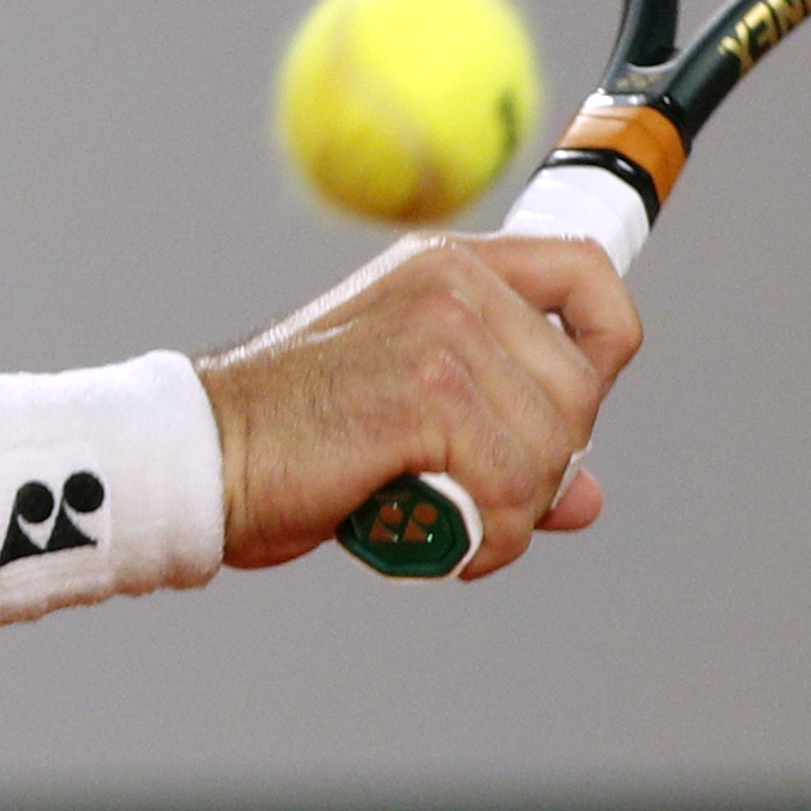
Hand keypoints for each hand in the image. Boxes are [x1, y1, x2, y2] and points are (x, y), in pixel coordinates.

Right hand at [196, 235, 640, 576]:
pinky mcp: (429, 394)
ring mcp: (443, 332)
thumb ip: (503, 439)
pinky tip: (437, 544)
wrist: (204, 456)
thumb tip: (588, 497)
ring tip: (439, 520)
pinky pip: (515, 490)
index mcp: (448, 266)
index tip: (568, 418)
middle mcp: (453, 283)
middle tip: (469, 498)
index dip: (607, 348)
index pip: (588, 271)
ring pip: (552, 452)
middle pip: (581, 392)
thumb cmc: (293, 441)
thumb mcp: (409, 421)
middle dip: (541, 469)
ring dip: (510, 515)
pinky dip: (488, 540)